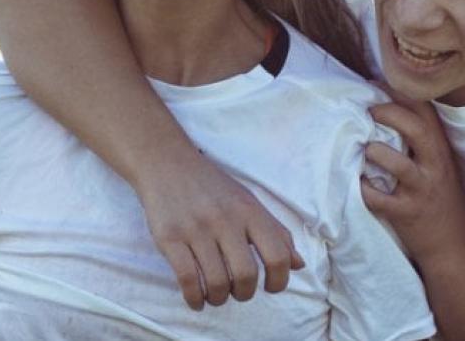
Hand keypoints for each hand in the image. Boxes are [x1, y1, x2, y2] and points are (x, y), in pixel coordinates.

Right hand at [133, 157, 303, 309]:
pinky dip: (194, 298)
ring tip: (216, 296)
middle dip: (244, 294)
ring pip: (216, 282)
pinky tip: (196, 300)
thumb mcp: (249, 202)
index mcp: (249, 211)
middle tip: (238, 292)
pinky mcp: (170, 238)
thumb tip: (298, 265)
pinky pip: (187, 279)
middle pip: (245, 275)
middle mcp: (225, 220)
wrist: (166, 163)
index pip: (277, 256)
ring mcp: (196, 229)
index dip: (279, 281)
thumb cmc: (212, 186)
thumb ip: (276, 233)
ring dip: (218, 298)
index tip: (271, 287)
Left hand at [359, 100, 464, 258]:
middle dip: (389, 113)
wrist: (452, 246)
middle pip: (416, 129)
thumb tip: (390, 109)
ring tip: (365, 150)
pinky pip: (379, 199)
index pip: (427, 112)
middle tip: (368, 110)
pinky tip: (359, 184)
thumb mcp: (441, 167)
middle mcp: (434, 167)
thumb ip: (424, 142)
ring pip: (398, 165)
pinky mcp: (406, 213)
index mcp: (441, 151)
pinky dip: (364, 189)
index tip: (378, 83)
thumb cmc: (441, 200)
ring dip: (376, 153)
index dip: (402, 93)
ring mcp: (421, 190)